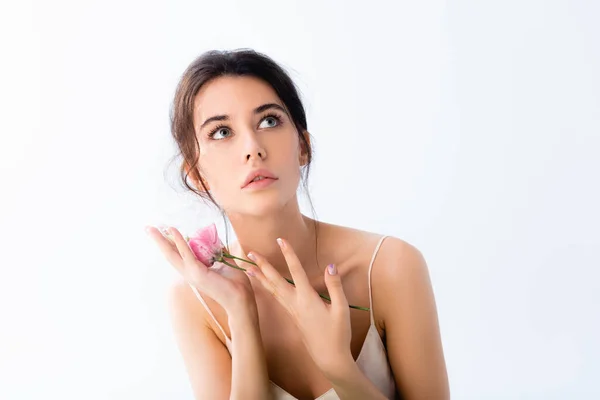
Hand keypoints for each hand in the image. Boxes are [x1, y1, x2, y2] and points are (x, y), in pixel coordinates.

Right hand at [146, 226, 253, 312]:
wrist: (242, 298)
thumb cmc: (235, 284)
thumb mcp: (225, 263)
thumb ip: (219, 252)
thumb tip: (215, 240)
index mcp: (195, 271)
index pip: (178, 254)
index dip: (169, 243)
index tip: (163, 230)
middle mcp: (190, 272)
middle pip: (170, 254)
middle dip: (158, 241)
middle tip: (148, 228)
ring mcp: (192, 273)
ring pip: (172, 254)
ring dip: (161, 240)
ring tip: (151, 229)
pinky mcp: (198, 273)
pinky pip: (186, 253)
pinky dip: (179, 241)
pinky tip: (172, 231)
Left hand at [245, 238, 352, 374]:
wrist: (329, 358)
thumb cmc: (338, 334)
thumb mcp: (341, 309)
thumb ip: (335, 286)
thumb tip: (330, 266)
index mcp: (307, 299)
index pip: (296, 272)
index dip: (289, 254)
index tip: (281, 240)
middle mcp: (295, 304)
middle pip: (275, 281)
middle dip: (263, 266)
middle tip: (250, 253)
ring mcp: (292, 311)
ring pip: (272, 291)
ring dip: (260, 278)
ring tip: (248, 269)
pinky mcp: (292, 317)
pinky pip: (276, 299)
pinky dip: (268, 289)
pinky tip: (265, 286)